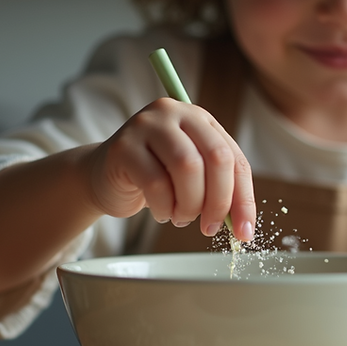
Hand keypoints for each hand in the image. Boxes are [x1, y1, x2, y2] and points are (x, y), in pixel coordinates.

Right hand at [89, 98, 255, 239]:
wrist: (102, 177)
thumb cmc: (154, 178)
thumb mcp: (191, 179)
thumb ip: (218, 190)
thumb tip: (243, 225)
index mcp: (199, 118)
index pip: (234, 158)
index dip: (244, 198)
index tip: (244, 232)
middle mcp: (174, 113)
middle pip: (215, 157)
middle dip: (219, 201)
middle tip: (210, 228)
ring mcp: (146, 125)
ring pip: (187, 168)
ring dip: (189, 205)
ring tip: (180, 217)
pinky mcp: (123, 146)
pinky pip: (156, 184)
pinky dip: (164, 208)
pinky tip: (161, 212)